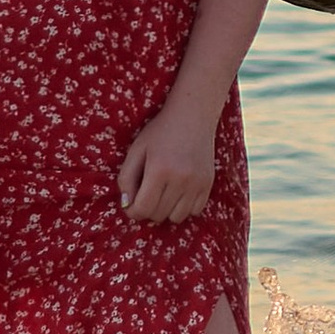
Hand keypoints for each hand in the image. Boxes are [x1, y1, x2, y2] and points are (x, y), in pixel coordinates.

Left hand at [118, 90, 219, 224]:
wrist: (193, 115)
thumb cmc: (160, 131)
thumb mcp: (137, 150)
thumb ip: (126, 178)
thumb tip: (126, 205)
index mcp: (159, 170)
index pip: (142, 209)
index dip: (132, 211)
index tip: (130, 205)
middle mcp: (180, 180)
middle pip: (158, 215)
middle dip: (147, 209)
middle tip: (146, 194)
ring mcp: (197, 183)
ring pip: (176, 217)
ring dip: (166, 210)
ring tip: (162, 193)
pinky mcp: (208, 184)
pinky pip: (194, 211)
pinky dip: (183, 207)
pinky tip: (178, 192)